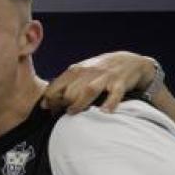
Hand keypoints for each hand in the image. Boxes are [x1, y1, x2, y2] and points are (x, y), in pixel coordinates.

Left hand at [42, 51, 156, 113]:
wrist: (130, 61)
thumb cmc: (100, 71)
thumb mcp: (80, 73)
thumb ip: (63, 85)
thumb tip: (44, 104)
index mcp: (75, 70)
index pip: (55, 87)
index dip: (50, 101)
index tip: (51, 110)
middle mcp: (88, 72)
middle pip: (70, 92)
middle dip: (63, 104)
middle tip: (64, 113)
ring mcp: (105, 77)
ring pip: (88, 91)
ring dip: (79, 103)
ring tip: (73, 113)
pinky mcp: (120, 82)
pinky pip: (114, 94)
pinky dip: (110, 103)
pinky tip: (105, 112)